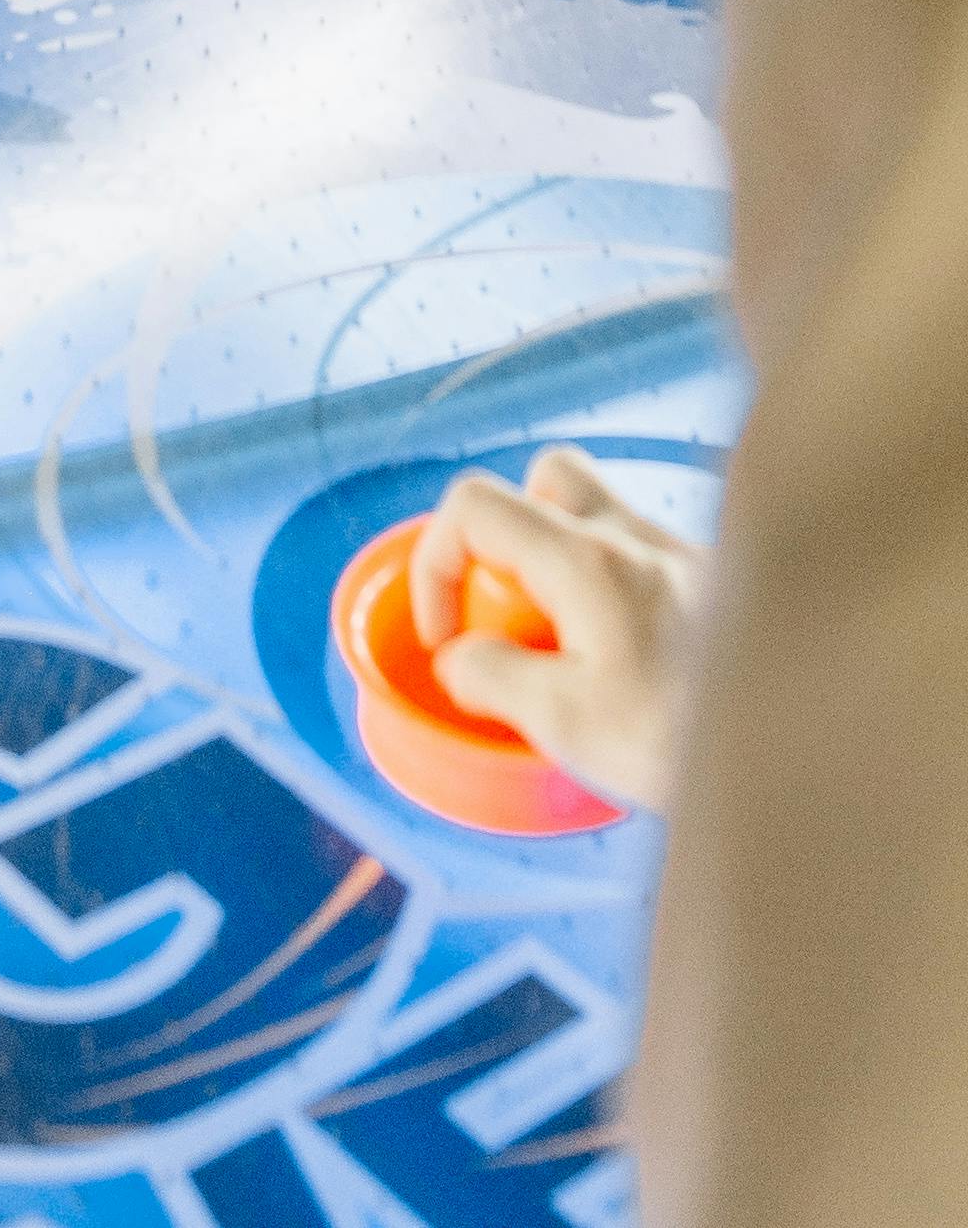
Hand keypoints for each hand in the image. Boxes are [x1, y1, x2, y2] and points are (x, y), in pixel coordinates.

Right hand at [411, 445, 709, 812]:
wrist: (803, 760)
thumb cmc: (683, 739)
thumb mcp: (565, 723)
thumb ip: (495, 677)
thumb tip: (460, 659)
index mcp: (585, 557)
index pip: (474, 505)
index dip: (435, 563)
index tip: (446, 636)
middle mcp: (633, 536)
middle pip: (546, 479)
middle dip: (506, 537)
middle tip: (514, 613)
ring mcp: (680, 553)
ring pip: (601, 509)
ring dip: (562, 554)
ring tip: (566, 633)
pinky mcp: (717, 584)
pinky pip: (645, 554)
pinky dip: (615, 586)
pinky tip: (629, 655)